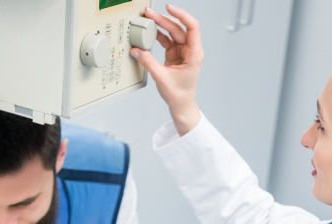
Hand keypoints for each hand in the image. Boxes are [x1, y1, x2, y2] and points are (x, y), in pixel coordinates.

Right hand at [130, 5, 202, 134]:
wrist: (181, 105)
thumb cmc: (179, 95)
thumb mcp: (162, 78)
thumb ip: (148, 62)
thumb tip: (137, 50)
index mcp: (194, 54)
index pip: (192, 27)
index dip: (182, 15)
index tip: (170, 8)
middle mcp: (190, 50)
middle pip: (178, 28)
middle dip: (164, 19)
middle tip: (149, 13)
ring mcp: (182, 51)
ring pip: (172, 32)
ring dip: (160, 25)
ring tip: (148, 19)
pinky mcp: (175, 54)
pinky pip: (166, 40)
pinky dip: (157, 35)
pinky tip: (149, 32)